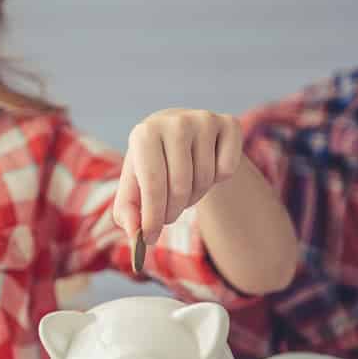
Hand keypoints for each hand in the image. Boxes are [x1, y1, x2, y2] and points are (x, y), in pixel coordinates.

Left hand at [114, 109, 242, 244]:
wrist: (181, 135)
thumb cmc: (153, 165)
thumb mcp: (134, 186)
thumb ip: (128, 212)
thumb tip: (135, 235)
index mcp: (145, 133)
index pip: (152, 184)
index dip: (152, 217)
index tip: (149, 239)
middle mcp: (175, 122)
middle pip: (180, 186)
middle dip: (172, 211)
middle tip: (168, 216)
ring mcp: (204, 119)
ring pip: (205, 180)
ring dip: (194, 197)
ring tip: (184, 188)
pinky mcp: (229, 123)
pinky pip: (227, 169)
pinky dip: (218, 180)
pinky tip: (206, 169)